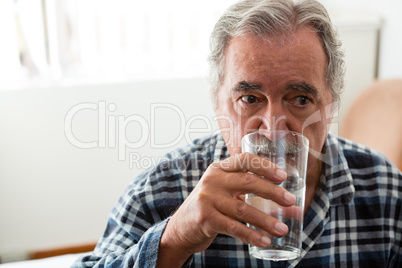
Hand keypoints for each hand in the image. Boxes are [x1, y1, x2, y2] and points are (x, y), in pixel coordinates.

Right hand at [156, 153, 295, 266]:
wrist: (182, 226)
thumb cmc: (212, 207)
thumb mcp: (226, 193)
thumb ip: (252, 194)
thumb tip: (293, 208)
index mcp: (219, 169)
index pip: (244, 159)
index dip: (265, 166)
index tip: (283, 176)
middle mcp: (212, 180)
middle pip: (248, 181)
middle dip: (272, 192)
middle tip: (291, 201)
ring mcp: (208, 199)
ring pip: (243, 208)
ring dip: (266, 220)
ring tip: (282, 229)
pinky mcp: (206, 218)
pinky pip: (234, 227)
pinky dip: (251, 235)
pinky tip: (265, 240)